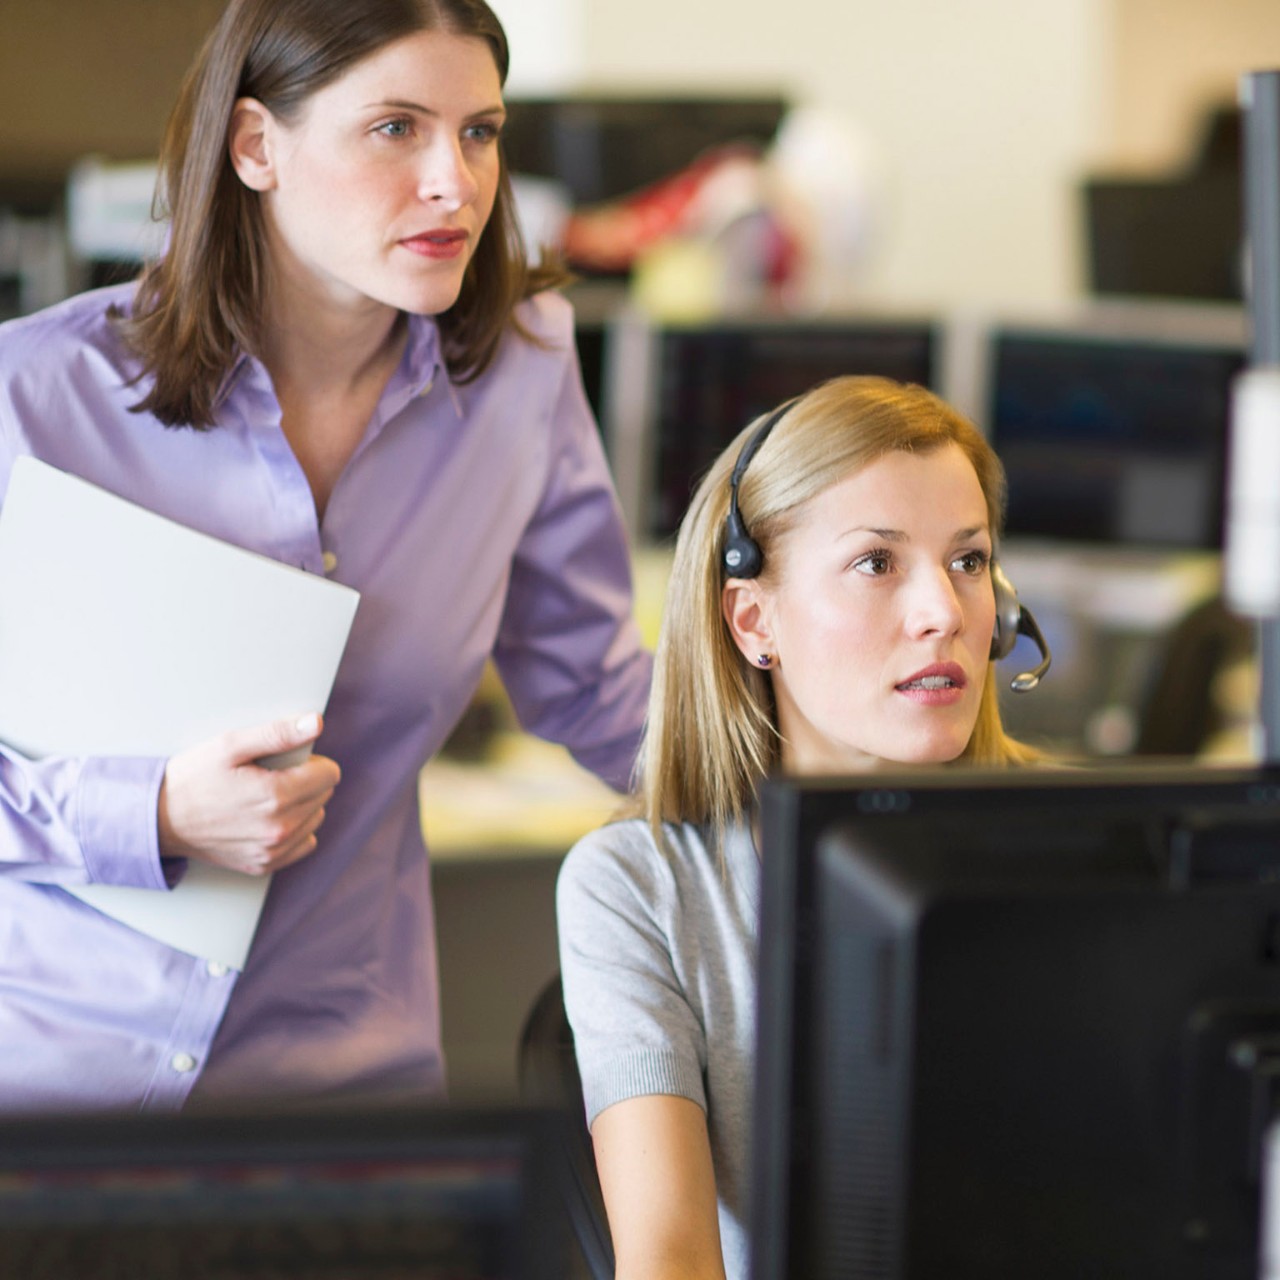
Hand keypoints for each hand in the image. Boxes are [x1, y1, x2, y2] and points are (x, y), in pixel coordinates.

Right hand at [157, 713, 340, 875]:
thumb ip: (278, 734)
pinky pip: (303, 844)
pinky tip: (268, 818)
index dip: (312, 761)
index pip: (330, 774)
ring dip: (301, 805)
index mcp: (275, 795)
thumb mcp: (231, 745)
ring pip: (315, 818)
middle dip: (306, 780)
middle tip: (270, 775)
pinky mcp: (265, 864)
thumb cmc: (193, 777)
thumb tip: (316, 723)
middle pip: (324, 795)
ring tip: (266, 796)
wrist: (159, 819)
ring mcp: (273, 851)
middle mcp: (279, 828)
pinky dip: (294, 830)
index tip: (288, 760)